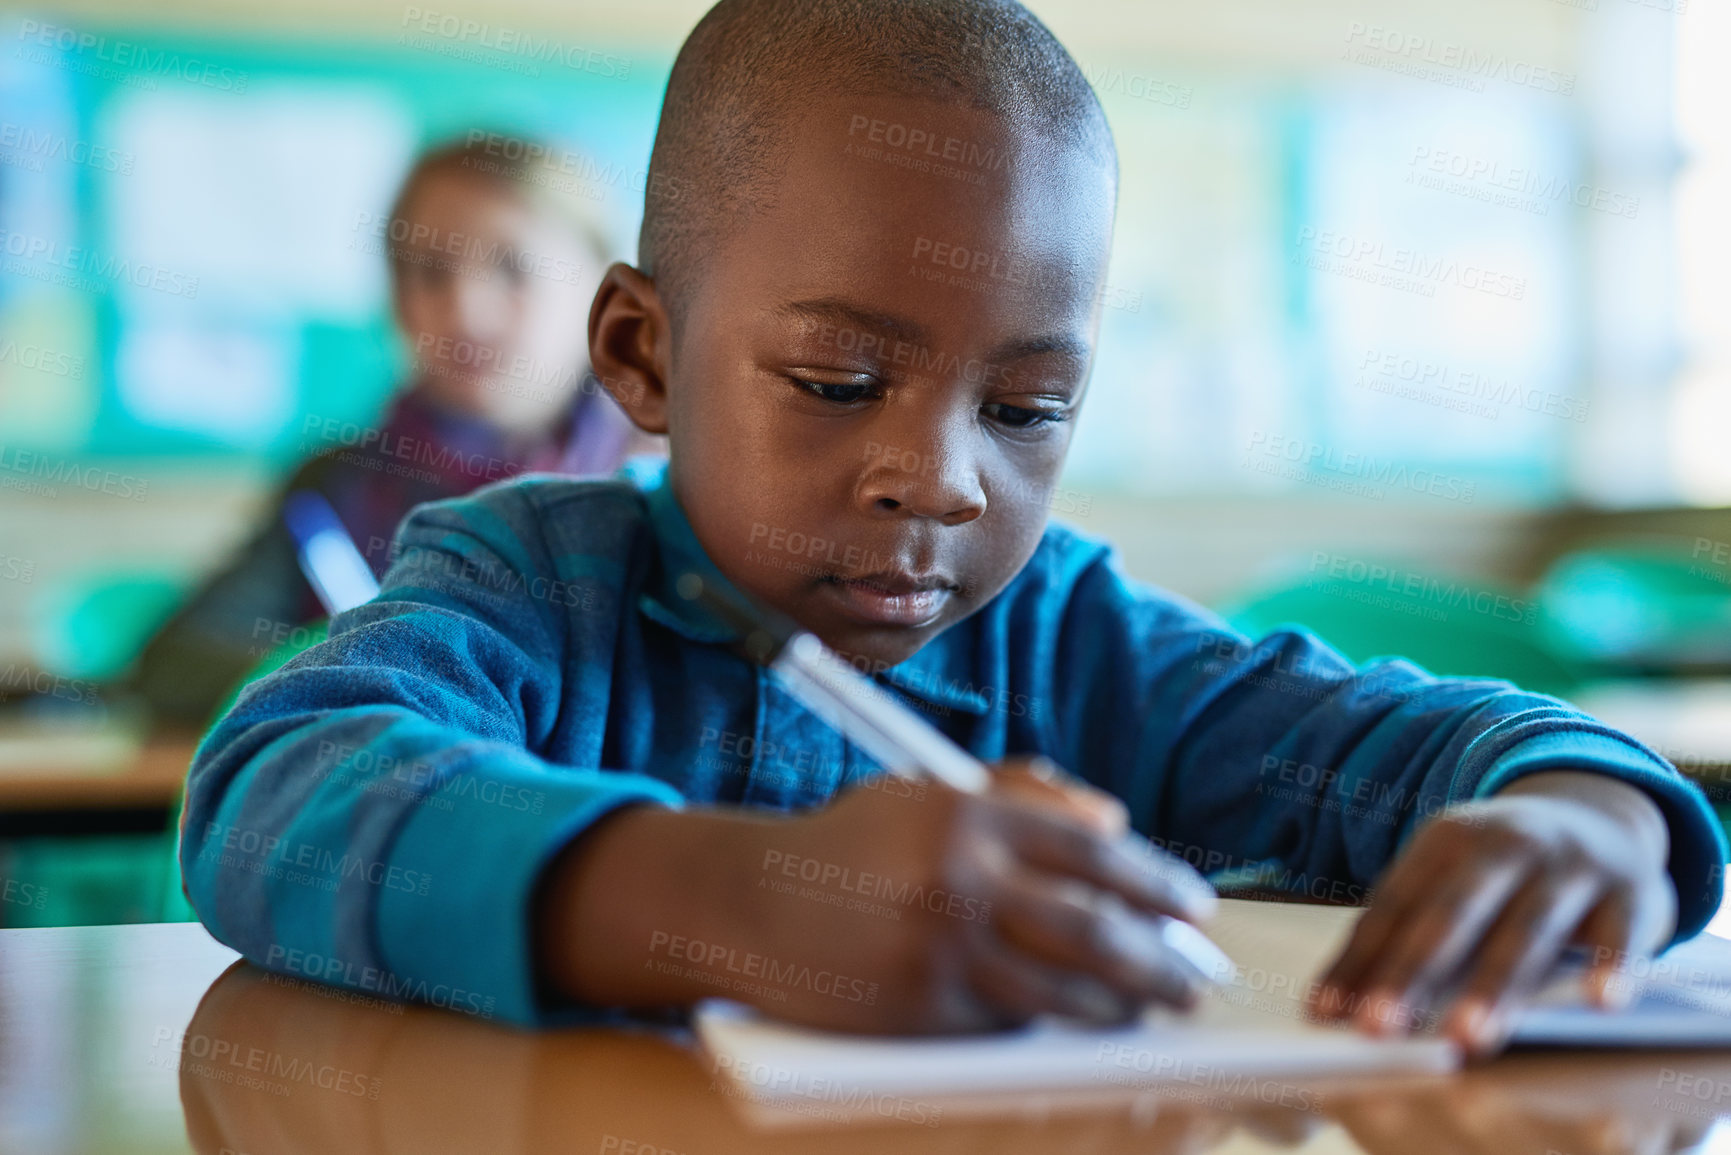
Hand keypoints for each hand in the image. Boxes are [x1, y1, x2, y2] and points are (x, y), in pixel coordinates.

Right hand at [542, 756, 1218, 1033]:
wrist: (753, 901)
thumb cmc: (855, 843)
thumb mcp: (930, 793)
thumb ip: (1026, 791)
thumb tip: (1116, 822)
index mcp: (967, 814)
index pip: (1095, 850)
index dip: (1157, 883)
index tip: (1192, 906)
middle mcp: (958, 880)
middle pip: (1095, 929)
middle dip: (1162, 960)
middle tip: (1194, 977)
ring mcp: (938, 951)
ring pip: (1064, 991)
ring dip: (1123, 1005)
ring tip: (1150, 1007)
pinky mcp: (919, 1009)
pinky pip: (1008, 1024)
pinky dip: (1050, 1024)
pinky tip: (1075, 1020)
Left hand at [1308, 771, 1675, 1056]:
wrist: (1599, 816)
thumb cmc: (1503, 872)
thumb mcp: (1452, 882)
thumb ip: (1404, 936)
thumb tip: (1337, 1007)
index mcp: (1445, 839)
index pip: (1394, 904)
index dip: (1360, 960)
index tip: (1328, 1013)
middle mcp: (1504, 843)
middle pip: (1451, 914)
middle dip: (1412, 972)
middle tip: (1380, 1027)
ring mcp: (1567, 863)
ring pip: (1526, 928)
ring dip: (1495, 986)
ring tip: (1467, 1038)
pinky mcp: (1627, 891)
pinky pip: (1618, 933)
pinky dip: (1609, 966)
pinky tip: (1599, 1001)